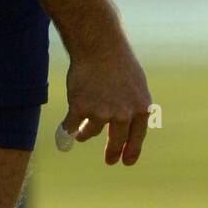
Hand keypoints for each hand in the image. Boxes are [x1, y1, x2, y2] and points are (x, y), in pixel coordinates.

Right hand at [61, 38, 151, 165]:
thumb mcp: (136, 84)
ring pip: (91, 132)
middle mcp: (123, 115)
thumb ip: (133, 106)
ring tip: (83, 128)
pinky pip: (71, 126)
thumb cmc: (118, 61)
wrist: (99, 45)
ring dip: (86, 132)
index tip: (125, 162)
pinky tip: (66, 131)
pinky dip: (68, 129)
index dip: (131, 152)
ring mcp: (101, 113)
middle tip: (109, 160)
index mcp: (141, 108)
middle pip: (116, 141)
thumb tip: (128, 126)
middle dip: (112, 152)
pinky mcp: (80, 109)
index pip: (137, 138)